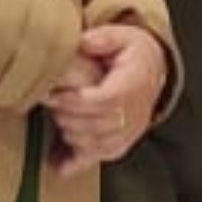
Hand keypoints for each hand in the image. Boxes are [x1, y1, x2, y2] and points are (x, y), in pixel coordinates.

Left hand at [44, 22, 167, 168]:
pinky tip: (58, 166)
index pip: (107, 100)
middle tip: (48, 101)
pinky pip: (98, 158)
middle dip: (67, 116)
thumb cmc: (134, 54)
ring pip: (94, 144)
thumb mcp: (123, 36)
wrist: (153, 73)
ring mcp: (129, 132)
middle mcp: (136, 113)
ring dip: (69, 133)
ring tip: (57, 116)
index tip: (53, 95)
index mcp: (135, 84)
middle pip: (97, 125)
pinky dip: (76, 163)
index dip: (77, 101)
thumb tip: (84, 42)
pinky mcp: (120, 144)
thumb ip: (103, 38)